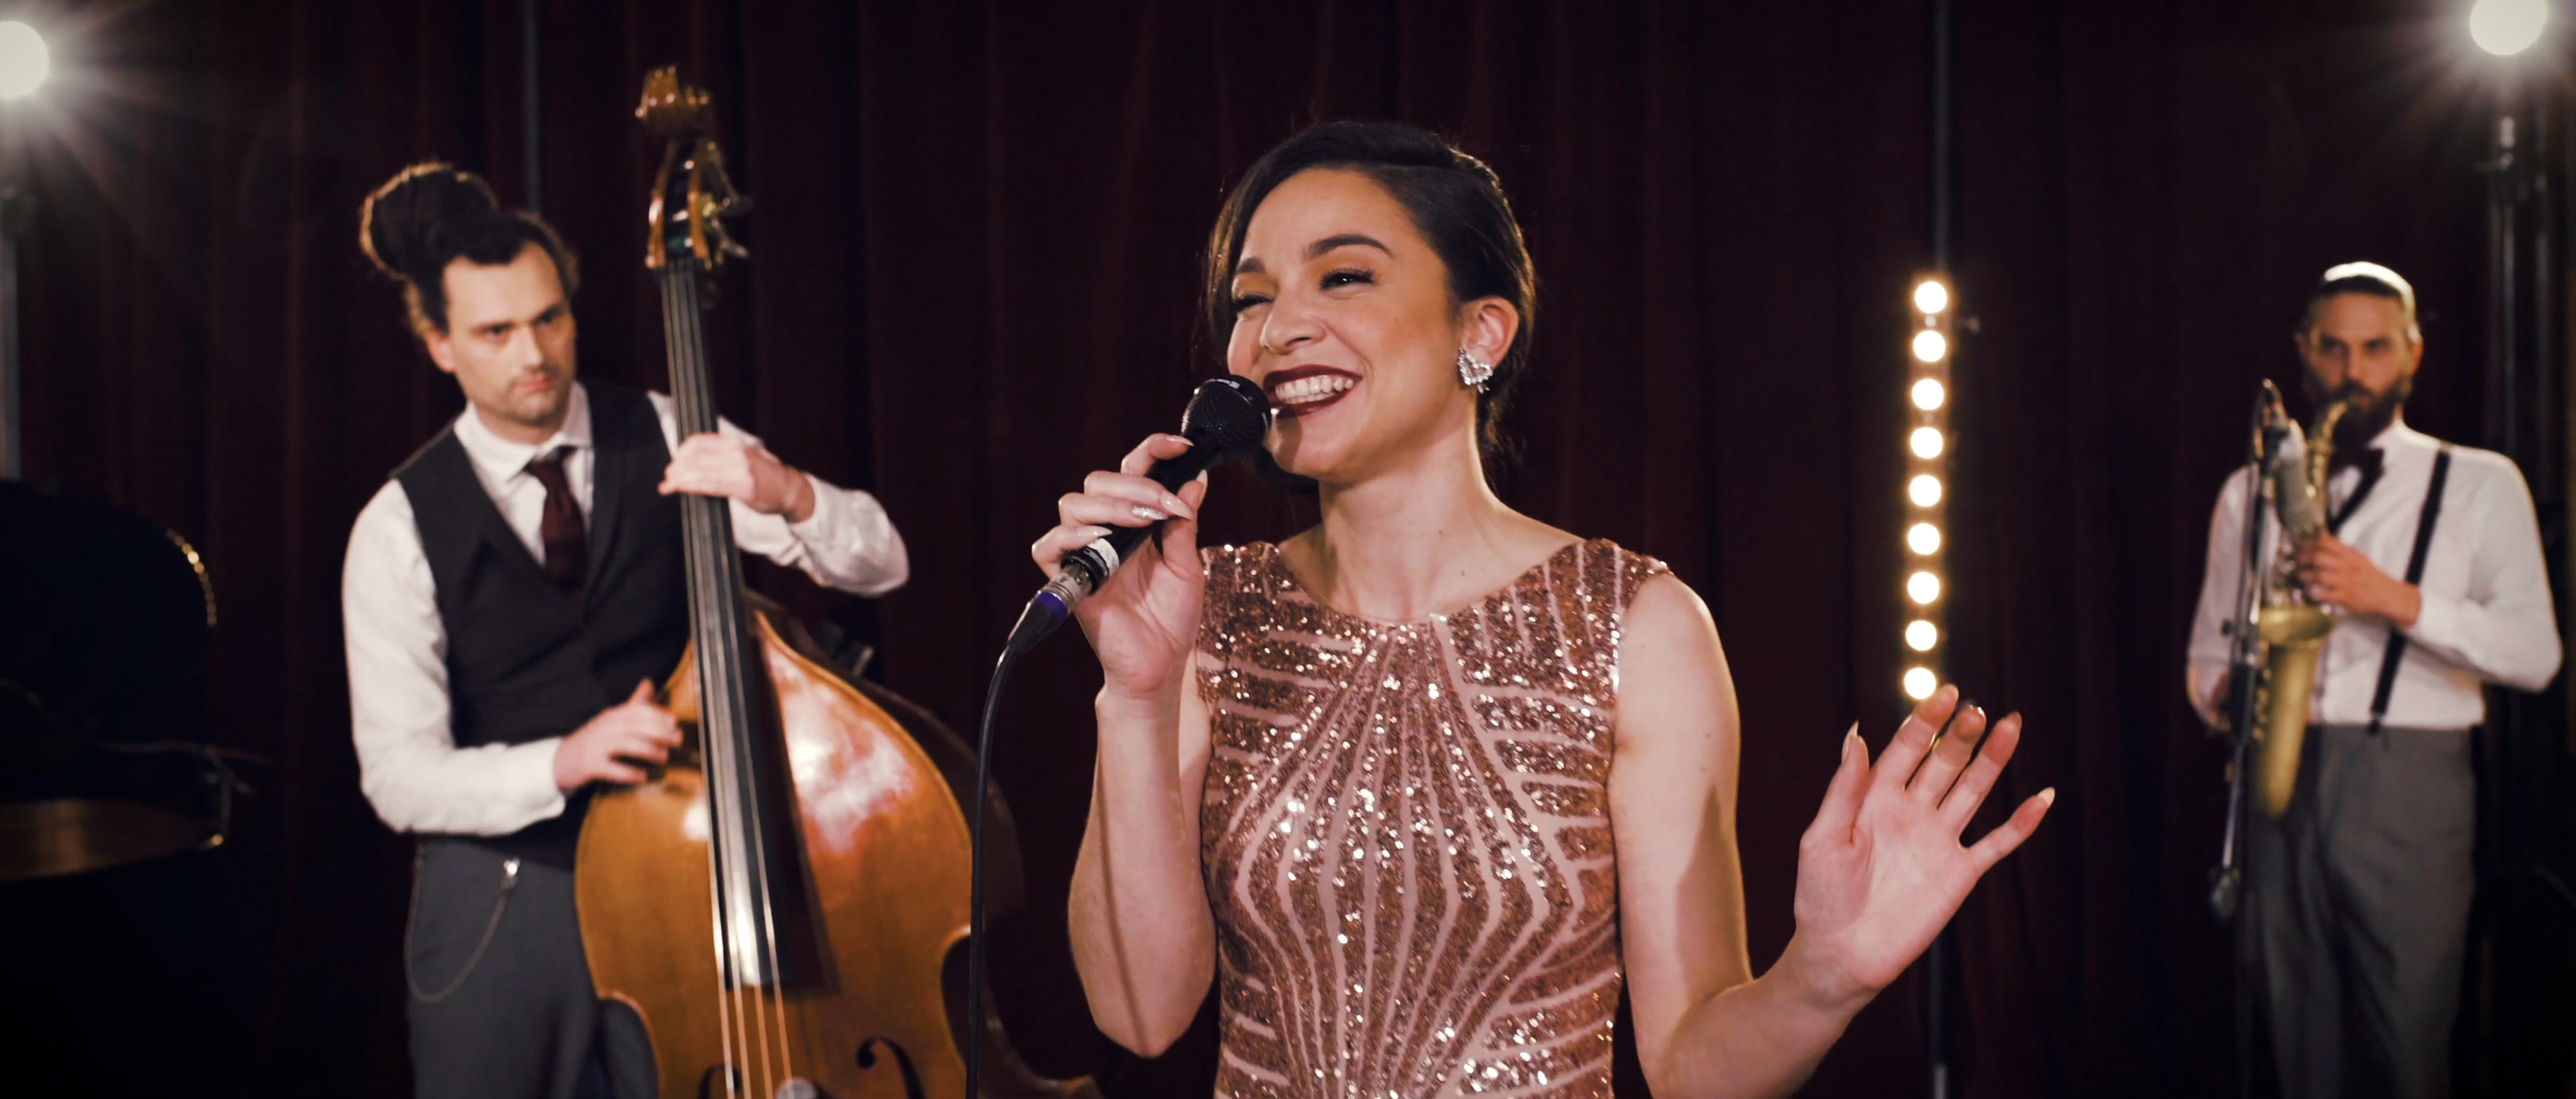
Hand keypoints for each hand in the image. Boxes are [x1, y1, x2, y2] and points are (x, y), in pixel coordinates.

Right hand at [552, 679, 683, 790]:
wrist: (559, 760)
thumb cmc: (594, 739)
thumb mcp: (611, 719)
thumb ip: (633, 704)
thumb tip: (649, 682)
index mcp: (612, 716)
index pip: (635, 710)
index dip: (656, 714)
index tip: (674, 721)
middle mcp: (604, 728)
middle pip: (634, 725)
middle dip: (659, 731)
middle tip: (678, 739)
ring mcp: (596, 746)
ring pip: (626, 744)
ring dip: (648, 750)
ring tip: (664, 757)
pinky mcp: (590, 765)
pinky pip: (612, 769)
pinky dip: (629, 772)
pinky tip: (642, 776)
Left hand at [660, 433, 816, 521]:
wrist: (788, 489)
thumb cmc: (762, 475)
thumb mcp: (741, 457)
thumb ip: (719, 456)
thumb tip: (690, 461)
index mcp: (734, 444)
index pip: (698, 442)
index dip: (681, 452)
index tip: (673, 464)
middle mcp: (736, 453)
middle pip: (695, 455)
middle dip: (677, 467)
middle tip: (668, 477)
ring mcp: (740, 469)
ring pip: (699, 470)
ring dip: (679, 478)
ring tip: (669, 486)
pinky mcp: (743, 487)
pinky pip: (710, 485)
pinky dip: (691, 486)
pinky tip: (682, 488)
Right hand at [1030, 434, 1206, 700]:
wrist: (1160, 665)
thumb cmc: (1172, 618)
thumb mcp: (1187, 565)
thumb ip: (1184, 524)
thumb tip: (1195, 480)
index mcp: (1135, 523)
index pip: (1133, 472)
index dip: (1152, 450)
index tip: (1182, 447)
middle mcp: (1106, 532)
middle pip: (1099, 480)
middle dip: (1137, 484)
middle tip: (1166, 507)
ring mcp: (1085, 554)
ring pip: (1073, 503)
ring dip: (1111, 505)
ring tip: (1142, 523)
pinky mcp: (1069, 580)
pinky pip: (1048, 546)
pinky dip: (1071, 536)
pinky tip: (1101, 539)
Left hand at [1782, 686, 2052, 1009]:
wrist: (1841, 955)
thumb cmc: (1820, 896)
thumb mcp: (1822, 838)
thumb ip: (1844, 789)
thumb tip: (1857, 732)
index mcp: (1874, 799)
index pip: (1905, 749)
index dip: (1925, 721)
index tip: (1945, 694)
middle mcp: (1911, 812)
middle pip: (1943, 763)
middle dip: (1961, 735)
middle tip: (1979, 711)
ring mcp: (1938, 841)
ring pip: (1973, 791)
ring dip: (1993, 761)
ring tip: (2012, 726)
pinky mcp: (1959, 874)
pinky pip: (1997, 844)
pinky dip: (2020, 823)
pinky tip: (2043, 797)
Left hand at [2294, 534, 2420, 625]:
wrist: (2388, 595)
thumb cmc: (2370, 576)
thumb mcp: (2359, 558)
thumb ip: (2341, 549)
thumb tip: (2321, 537)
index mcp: (2350, 555)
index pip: (2326, 543)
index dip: (2307, 542)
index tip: (2296, 544)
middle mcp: (2347, 566)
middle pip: (2319, 557)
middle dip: (2301, 558)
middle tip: (2292, 560)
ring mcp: (2346, 582)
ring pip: (2319, 575)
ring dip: (2303, 575)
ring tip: (2296, 575)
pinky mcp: (2345, 597)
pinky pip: (2324, 594)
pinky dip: (2312, 593)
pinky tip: (2305, 592)